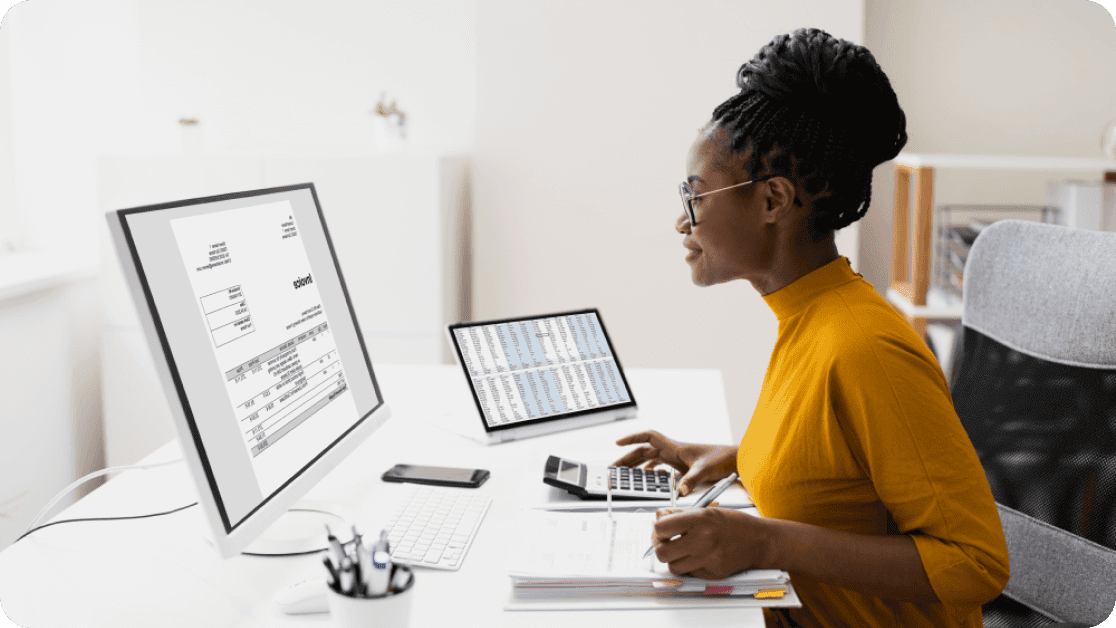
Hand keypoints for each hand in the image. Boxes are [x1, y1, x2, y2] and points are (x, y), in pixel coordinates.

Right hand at [613, 431, 735, 495]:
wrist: (735, 460)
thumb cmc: (722, 459)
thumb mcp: (705, 470)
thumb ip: (691, 481)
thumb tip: (679, 491)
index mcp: (675, 448)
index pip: (648, 437)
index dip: (632, 439)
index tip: (618, 443)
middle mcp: (674, 451)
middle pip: (644, 450)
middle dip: (628, 457)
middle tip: (615, 467)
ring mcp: (678, 459)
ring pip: (651, 459)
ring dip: (638, 465)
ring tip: (626, 473)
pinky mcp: (683, 467)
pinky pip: (661, 466)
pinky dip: (652, 471)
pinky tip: (648, 477)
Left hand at [652, 507, 769, 579]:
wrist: (758, 540)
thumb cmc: (734, 524)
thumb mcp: (707, 510)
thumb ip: (680, 514)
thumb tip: (659, 517)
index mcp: (700, 520)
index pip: (661, 528)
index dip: (659, 529)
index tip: (663, 530)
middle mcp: (703, 540)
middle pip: (662, 552)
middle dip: (661, 548)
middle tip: (667, 543)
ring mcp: (708, 559)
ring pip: (673, 567)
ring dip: (674, 560)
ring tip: (683, 551)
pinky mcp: (712, 573)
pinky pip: (689, 574)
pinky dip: (690, 567)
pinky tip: (698, 557)